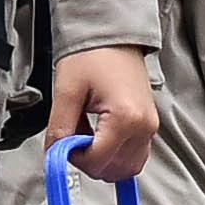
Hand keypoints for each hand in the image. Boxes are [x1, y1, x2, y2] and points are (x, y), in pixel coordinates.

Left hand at [48, 46, 156, 187]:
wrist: (113, 34)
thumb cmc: (93, 54)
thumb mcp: (67, 90)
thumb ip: (60, 128)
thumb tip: (55, 155)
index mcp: (125, 117)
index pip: (98, 161)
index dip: (75, 158)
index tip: (63, 144)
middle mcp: (143, 126)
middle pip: (115, 170)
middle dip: (89, 162)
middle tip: (73, 139)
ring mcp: (149, 126)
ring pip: (127, 168)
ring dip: (103, 161)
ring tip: (87, 135)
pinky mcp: (149, 124)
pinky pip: (135, 155)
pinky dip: (116, 155)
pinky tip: (100, 137)